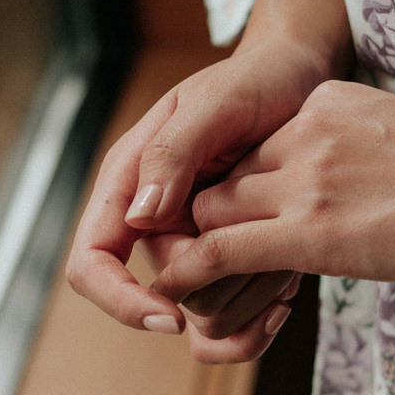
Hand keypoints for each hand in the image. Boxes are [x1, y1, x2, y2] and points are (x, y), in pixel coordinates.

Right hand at [63, 36, 331, 361]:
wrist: (301, 77)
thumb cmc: (257, 79)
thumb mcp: (216, 103)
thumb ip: (173, 153)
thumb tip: (140, 215)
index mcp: (130, 181)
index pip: (92, 261)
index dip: (120, 300)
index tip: (170, 317)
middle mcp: (154, 218)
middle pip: (167, 291)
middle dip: (220, 289)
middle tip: (278, 264)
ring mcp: (192, 238)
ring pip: (204, 308)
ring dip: (249, 298)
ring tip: (293, 264)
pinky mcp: (229, 253)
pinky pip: (230, 313)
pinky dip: (259, 317)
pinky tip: (290, 291)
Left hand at [151, 84, 394, 300]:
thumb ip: (358, 158)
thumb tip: (350, 198)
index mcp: (325, 106)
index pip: (247, 148)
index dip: (236, 195)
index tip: (242, 232)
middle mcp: (302, 131)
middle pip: (216, 178)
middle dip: (203, 224)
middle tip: (212, 272)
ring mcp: (303, 178)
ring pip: (203, 215)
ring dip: (193, 257)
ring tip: (200, 296)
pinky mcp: (309, 230)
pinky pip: (215, 252)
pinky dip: (187, 277)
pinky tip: (182, 300)